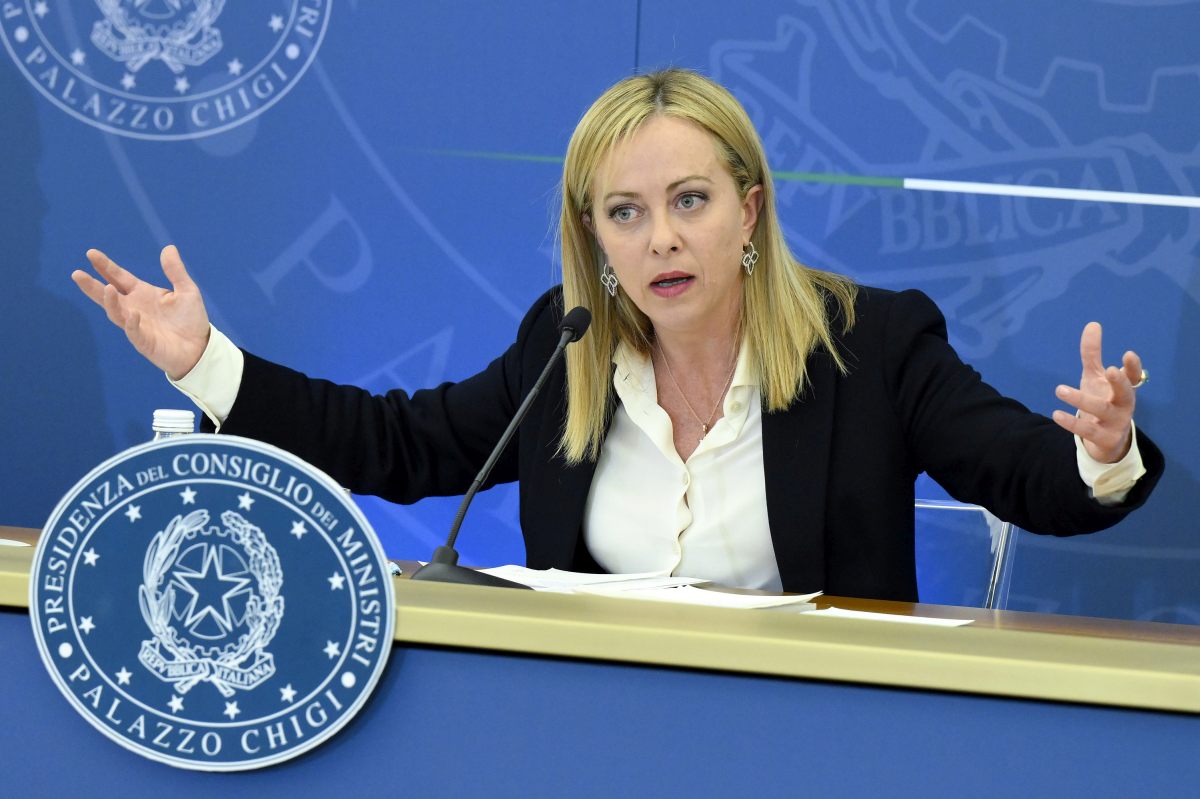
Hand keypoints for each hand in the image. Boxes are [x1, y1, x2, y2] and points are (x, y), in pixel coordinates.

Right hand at [72, 245, 210, 379]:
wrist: (200, 348)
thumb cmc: (190, 320)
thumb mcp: (187, 291)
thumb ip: (176, 271)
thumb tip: (169, 247)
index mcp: (142, 294)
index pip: (119, 277)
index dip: (106, 266)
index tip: (91, 253)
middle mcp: (134, 308)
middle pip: (108, 295)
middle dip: (92, 286)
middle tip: (77, 274)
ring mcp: (136, 326)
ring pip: (116, 313)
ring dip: (110, 302)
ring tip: (107, 288)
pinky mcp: (144, 342)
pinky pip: (134, 332)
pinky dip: (131, 323)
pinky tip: (132, 314)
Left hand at [1051, 322, 1139, 463]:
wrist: (1106, 440)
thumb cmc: (1102, 400)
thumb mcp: (1095, 377)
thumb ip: (1093, 354)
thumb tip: (1093, 324)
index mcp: (1124, 389)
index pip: (1133, 377)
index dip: (1133, 367)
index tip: (1128, 354)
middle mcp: (1124, 405)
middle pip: (1125, 393)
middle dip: (1119, 382)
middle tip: (1110, 369)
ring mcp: (1116, 423)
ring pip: (1101, 410)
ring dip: (1081, 400)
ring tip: (1059, 389)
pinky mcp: (1104, 438)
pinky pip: (1087, 431)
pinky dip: (1072, 423)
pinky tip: (1056, 413)